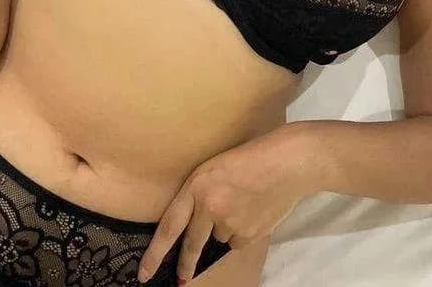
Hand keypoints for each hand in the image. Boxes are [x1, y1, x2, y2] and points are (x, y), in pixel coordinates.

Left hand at [136, 124, 310, 284]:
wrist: (288, 161)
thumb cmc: (252, 157)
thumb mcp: (217, 167)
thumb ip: (203, 195)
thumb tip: (199, 226)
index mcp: (197, 185)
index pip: (169, 226)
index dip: (155, 253)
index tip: (143, 273)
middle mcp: (209, 207)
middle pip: (191, 244)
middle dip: (185, 263)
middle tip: (181, 276)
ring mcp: (229, 223)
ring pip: (219, 238)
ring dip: (225, 229)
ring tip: (244, 203)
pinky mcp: (248, 235)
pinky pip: (238, 241)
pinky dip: (243, 231)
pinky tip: (255, 211)